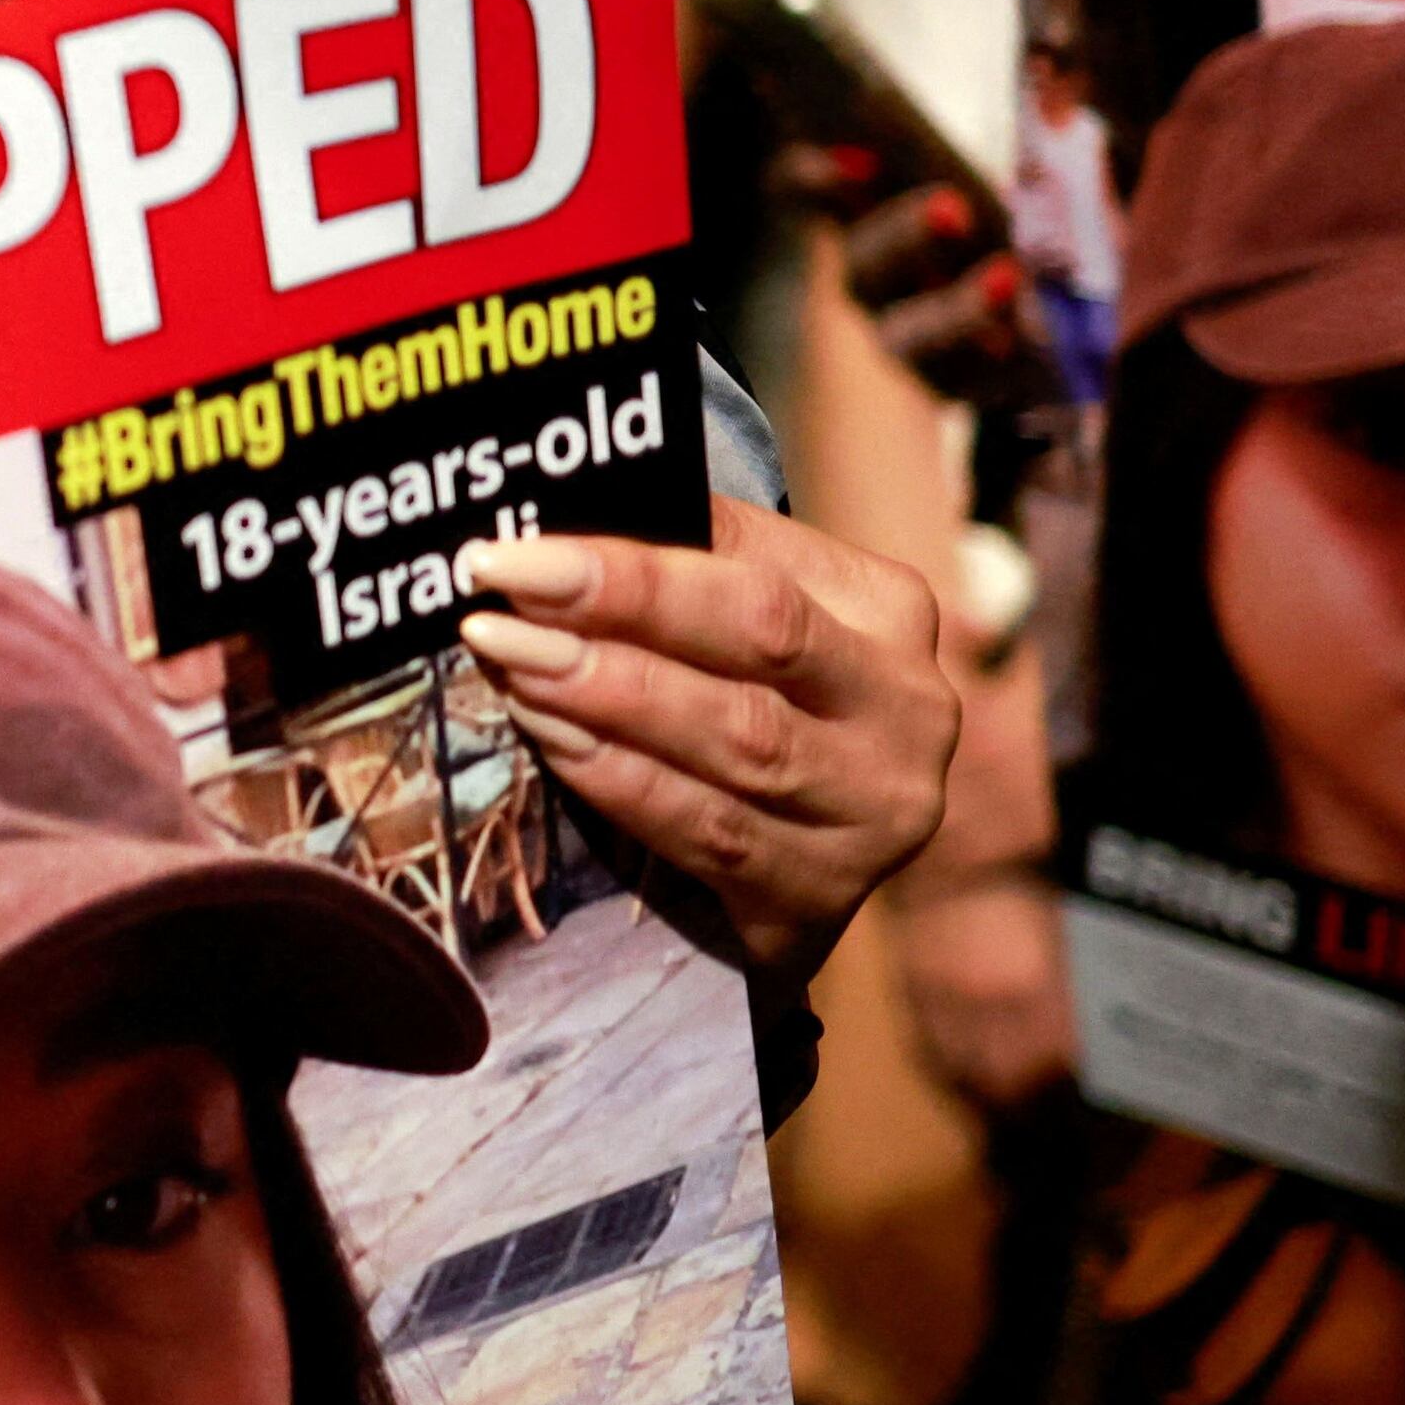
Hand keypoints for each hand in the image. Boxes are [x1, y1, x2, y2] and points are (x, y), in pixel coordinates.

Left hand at [459, 495, 958, 979]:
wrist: (808, 854)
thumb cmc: (759, 700)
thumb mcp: (754, 620)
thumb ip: (690, 562)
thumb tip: (558, 509)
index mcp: (888, 612)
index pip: (755, 567)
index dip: (632, 562)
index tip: (515, 553)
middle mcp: (904, 711)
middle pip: (760, 641)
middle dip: (619, 613)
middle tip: (499, 603)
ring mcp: (872, 811)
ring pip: (736, 739)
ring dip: (606, 698)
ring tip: (511, 666)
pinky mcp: (821, 896)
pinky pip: (709, 831)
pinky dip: (621, 781)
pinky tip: (551, 743)